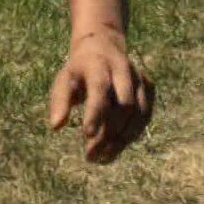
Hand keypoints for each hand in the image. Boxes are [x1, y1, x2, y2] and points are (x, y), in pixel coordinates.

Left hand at [47, 31, 153, 163]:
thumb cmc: (78, 70)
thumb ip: (59, 101)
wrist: (103, 46)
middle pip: (124, 105)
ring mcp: (139, 78)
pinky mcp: (148, 87)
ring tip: (103, 158)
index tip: (87, 136)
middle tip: (90, 157)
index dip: (96, 113)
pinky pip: (145, 116)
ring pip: (138, 113)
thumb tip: (55, 127)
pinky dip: (132, 135)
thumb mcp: (64, 80)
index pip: (99, 88)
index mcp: (98, 64)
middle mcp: (123, 69)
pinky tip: (116, 148)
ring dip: (122, 140)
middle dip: (109, 133)